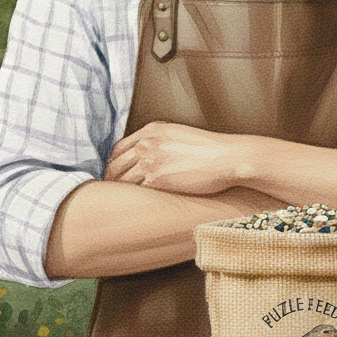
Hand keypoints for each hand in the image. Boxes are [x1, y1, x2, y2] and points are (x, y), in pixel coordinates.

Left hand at [104, 122, 244, 194]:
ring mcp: (150, 161)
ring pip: (122, 179)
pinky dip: (132, 199)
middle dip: (111, 179)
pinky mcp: (157, 180)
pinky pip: (135, 191)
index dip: (113, 163)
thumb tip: (149, 153)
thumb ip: (160, 140)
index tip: (113, 173)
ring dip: (119, 191)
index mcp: (152, 130)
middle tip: (110, 191)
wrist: (226, 157)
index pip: (120, 148)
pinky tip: (133, 206)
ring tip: (118, 202)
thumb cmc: (210, 149)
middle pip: (116, 164)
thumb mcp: (179, 134)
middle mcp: (147, 143)